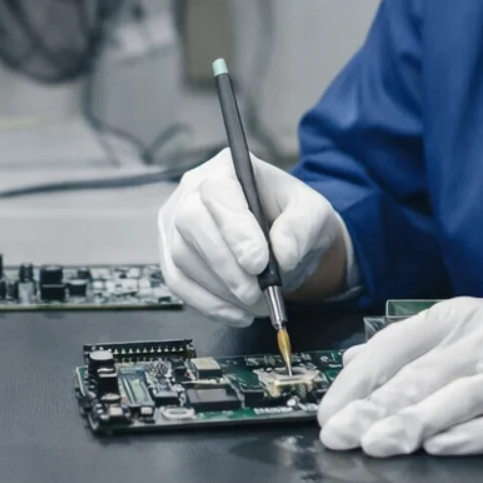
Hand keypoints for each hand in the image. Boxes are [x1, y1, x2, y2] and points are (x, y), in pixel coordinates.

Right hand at [156, 148, 346, 325]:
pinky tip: (237, 313)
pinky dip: (208, 304)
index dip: (235, 229)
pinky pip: (178, 282)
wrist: (282, 239)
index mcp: (227, 169)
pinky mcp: (170, 254)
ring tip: (256, 303)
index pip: (218, 192)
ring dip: (220, 289)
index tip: (259, 263)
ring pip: (182, 257)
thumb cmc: (292, 217)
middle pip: (191, 223)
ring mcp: (174, 222)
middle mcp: (191, 190)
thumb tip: (283, 256)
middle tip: (257, 292)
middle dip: (226, 266)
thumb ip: (301, 227)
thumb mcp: (312, 213)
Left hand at [318, 297, 482, 456]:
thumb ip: (406, 346)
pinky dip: (468, 437)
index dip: (355, 381)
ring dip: (412, 424)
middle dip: (374, 409)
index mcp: (454, 318)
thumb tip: (350, 363)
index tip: (328, 411)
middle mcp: (481, 341)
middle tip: (341, 434)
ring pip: (454, 399)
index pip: (393, 347)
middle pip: (419, 377)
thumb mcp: (461, 328)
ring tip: (377, 445)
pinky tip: (438, 448)